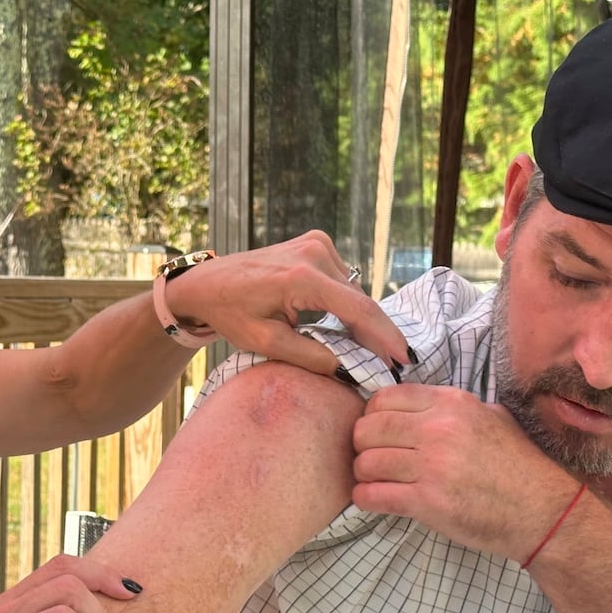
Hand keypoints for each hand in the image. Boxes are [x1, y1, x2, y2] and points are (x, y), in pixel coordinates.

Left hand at [162, 231, 411, 373]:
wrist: (208, 282)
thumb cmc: (230, 313)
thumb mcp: (264, 342)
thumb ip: (308, 356)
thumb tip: (347, 370)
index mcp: (300, 277)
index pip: (357, 309)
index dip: (384, 336)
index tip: (403, 358)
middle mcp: (314, 252)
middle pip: (359, 300)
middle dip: (372, 333)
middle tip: (384, 364)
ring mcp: (316, 243)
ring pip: (352, 291)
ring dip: (355, 318)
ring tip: (355, 347)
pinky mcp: (316, 242)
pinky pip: (341, 280)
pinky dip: (343, 302)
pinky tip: (335, 322)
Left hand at [350, 383, 580, 561]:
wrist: (543, 511)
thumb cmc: (518, 465)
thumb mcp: (491, 417)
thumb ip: (450, 408)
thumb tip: (410, 406)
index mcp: (451, 404)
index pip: (384, 398)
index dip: (371, 416)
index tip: (377, 431)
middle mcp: (438, 429)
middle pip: (367, 429)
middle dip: (362, 446)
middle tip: (372, 458)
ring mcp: (432, 466)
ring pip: (366, 462)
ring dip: (364, 474)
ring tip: (376, 480)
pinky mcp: (428, 502)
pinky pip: (373, 495)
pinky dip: (366, 498)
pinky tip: (374, 499)